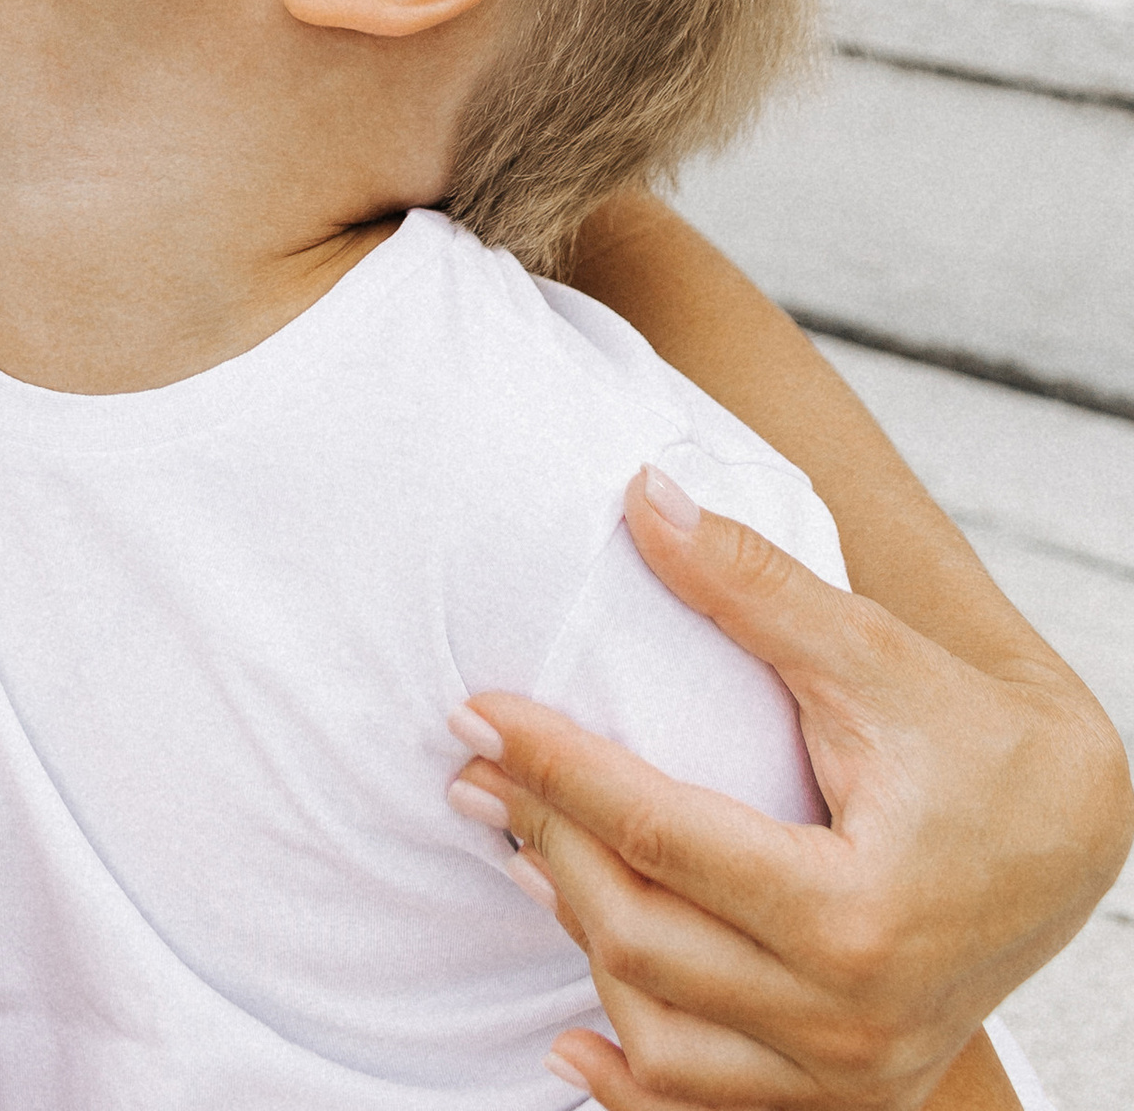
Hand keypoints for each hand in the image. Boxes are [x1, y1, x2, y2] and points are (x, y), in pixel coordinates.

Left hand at [453, 467, 1131, 1107]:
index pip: (657, 834)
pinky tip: (572, 1038)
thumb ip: (752, 583)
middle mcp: (854, 1015)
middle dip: (544, 845)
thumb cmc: (975, 736)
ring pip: (665, 1041)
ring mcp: (855, 1072)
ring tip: (520, 857)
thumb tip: (641, 497)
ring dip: (579, 950)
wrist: (1074, 834)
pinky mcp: (855, 1094)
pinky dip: (637, 1085)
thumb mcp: (871, 652)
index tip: (475, 710)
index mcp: (857, 911)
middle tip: (474, 772)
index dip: (553, 766)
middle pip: (644, 940)